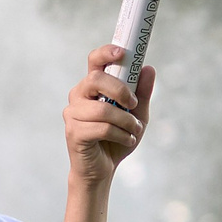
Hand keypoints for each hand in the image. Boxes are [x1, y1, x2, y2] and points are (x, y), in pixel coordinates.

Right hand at [63, 44, 154, 186]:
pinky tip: (126, 140)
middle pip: (95, 80)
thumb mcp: (137, 114)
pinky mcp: (74, 132)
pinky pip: (102, 128)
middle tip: (134, 104)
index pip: (94, 61)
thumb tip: (148, 68)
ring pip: (103, 109)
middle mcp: (78, 96)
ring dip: (126, 121)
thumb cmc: (116, 138)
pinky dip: (121, 135)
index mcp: (92, 86)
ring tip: (134, 130)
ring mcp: (72, 114)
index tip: (122, 52)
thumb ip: (142, 93)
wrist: (102, 169)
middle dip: (120, 90)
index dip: (105, 53)